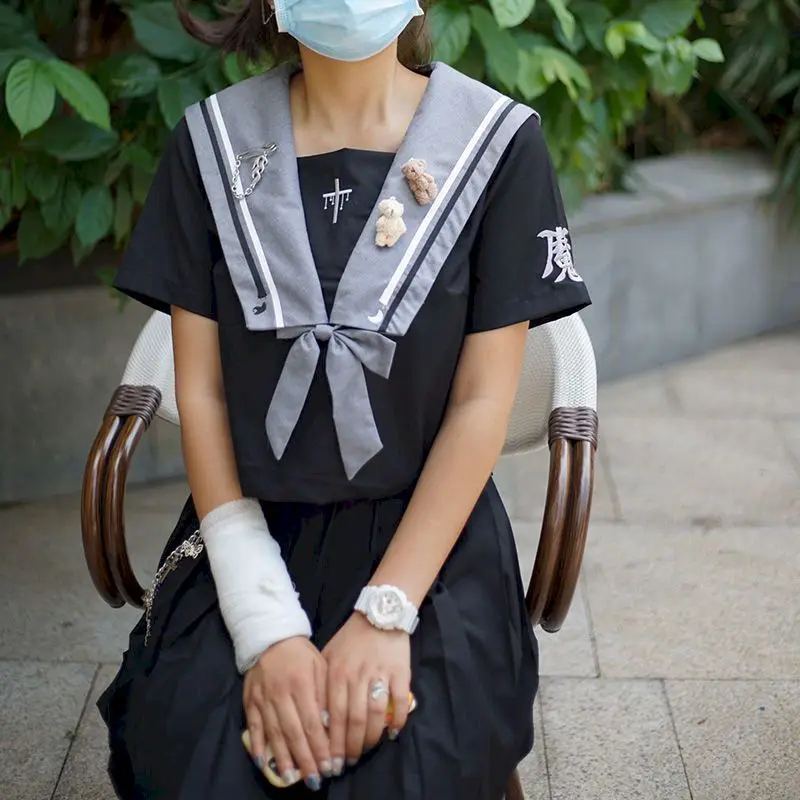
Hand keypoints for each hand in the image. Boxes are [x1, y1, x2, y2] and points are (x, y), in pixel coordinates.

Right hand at [243, 636, 330, 790]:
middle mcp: (280, 693)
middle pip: (293, 732)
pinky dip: (256, 745)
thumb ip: (324, 693)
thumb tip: (329, 723)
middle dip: (305, 758)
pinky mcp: (249, 701)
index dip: (320, 746)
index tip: (329, 765)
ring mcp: (263, 698)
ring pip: (273, 733)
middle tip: (314, 779)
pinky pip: (253, 726)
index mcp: (301, 684)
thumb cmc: (301, 654)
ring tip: (290, 777)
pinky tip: (262, 762)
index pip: (312, 722)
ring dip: (282, 758)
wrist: (271, 636)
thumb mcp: (320, 666)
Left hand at [323, 613, 411, 768]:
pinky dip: (397, 720)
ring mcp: (380, 673)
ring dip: (371, 737)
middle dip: (350, 746)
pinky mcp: (400, 671)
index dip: (332, 742)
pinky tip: (392, 733)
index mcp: (336, 672)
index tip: (331, 761)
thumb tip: (316, 718)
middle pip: (353, 719)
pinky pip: (400, 701)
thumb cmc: (350, 639)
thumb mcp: (328, 656)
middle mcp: (357, 675)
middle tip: (349, 762)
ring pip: (375, 714)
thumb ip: (321, 683)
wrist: (379, 614)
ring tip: (367, 750)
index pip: (333, 715)